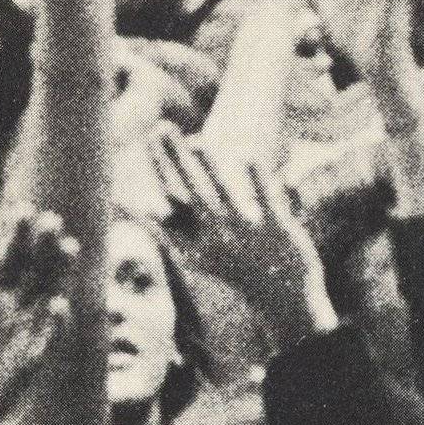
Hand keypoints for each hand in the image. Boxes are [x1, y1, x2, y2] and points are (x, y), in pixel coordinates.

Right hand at [153, 136, 325, 358]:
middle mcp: (215, 234)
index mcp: (193, 239)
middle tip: (160, 126)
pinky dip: (257, 182)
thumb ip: (167, 232)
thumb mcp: (196, 256)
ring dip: (208, 167)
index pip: (170, 196)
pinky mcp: (276, 228)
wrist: (282, 298)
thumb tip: (141, 209)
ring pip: (221, 193)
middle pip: (189, 189)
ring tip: (196, 142)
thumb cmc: (234, 269)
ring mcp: (245, 231)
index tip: (148, 136)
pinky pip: (265, 201)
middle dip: (173, 158)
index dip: (159, 165)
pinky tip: (249, 160)